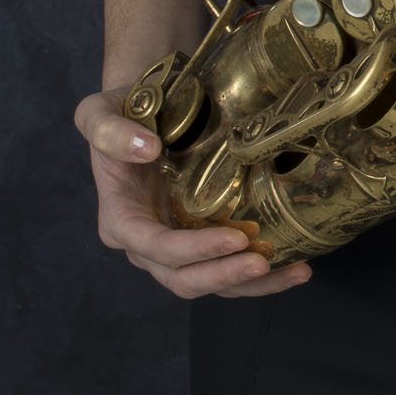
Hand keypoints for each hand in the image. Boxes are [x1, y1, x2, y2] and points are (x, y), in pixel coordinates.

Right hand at [74, 88, 313, 297]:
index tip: (236, 238)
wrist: (144, 109)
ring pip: (209, 283)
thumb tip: (146, 148)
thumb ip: (110, 130)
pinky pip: (226, 267)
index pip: (155, 247)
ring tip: (295, 273)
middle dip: (224, 275)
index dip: (194, 249)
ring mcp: (174, 246)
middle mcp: (145, 243)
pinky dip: (259, 276)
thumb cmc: (121, 110)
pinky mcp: (200, 240)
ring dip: (249, 285)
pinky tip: (293, 269)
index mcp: (120, 219)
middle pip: (182, 278)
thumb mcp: (100, 111)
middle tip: (263, 262)